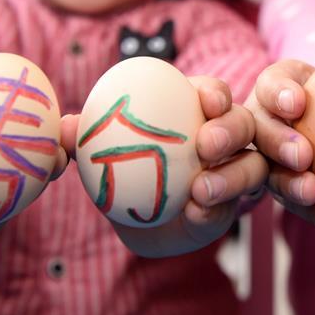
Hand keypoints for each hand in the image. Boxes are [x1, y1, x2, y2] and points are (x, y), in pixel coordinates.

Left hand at [61, 77, 266, 256]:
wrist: (141, 221)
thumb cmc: (127, 170)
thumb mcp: (106, 152)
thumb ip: (87, 138)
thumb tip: (64, 126)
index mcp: (195, 111)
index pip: (213, 93)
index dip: (215, 93)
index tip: (206, 100)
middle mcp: (224, 137)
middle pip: (242, 123)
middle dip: (230, 128)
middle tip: (205, 144)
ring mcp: (235, 170)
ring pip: (250, 164)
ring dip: (231, 175)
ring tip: (201, 190)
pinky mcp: (235, 205)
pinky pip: (235, 204)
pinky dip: (217, 207)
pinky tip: (198, 212)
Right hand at [246, 59, 314, 230]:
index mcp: (275, 89)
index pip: (270, 84)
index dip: (279, 93)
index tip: (299, 103)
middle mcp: (260, 122)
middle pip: (260, 131)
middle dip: (277, 143)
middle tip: (304, 156)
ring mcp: (262, 157)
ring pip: (268, 172)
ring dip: (289, 184)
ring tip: (313, 192)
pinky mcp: (274, 187)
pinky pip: (291, 202)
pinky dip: (313, 211)